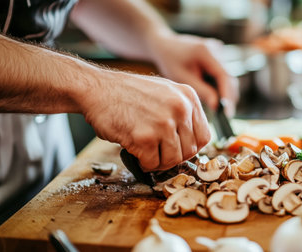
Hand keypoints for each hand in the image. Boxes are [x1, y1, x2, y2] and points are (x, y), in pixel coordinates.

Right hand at [80, 71, 210, 171]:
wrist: (97, 89)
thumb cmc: (128, 93)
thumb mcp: (165, 92)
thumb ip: (182, 113)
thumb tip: (191, 140)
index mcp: (189, 97)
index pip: (204, 136)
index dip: (190, 147)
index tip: (178, 149)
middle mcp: (180, 108)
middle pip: (190, 151)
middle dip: (173, 156)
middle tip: (158, 153)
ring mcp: (163, 122)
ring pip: (173, 160)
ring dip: (158, 161)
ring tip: (146, 152)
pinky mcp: (145, 137)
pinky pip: (152, 163)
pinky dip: (143, 163)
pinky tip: (135, 152)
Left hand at [148, 33, 238, 116]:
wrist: (164, 45)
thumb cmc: (170, 61)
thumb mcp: (183, 78)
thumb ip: (201, 91)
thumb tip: (217, 105)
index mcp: (206, 52)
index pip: (224, 76)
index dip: (227, 95)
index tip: (227, 112)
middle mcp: (216, 49)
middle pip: (229, 77)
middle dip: (228, 96)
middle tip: (225, 115)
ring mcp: (219, 51)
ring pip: (227, 76)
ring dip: (225, 91)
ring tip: (221, 108)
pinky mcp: (218, 55)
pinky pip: (223, 73)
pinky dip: (220, 85)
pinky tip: (215, 96)